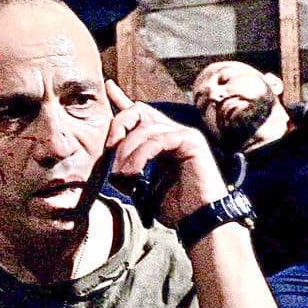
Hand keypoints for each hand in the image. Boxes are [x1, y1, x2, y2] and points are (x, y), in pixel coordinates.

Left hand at [104, 80, 228, 226]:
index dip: (122, 99)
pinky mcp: (191, 142)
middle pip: (139, 111)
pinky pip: (158, 140)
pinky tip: (133, 170)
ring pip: (145, 128)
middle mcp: (174, 132)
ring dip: (127, 150)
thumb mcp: (143, 186)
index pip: (140, 114)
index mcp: (162, 141)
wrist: (199, 220)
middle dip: (119, 126)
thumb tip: (107, 166)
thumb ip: (129, 170)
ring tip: (119, 172)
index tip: (108, 86)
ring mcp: (184, 135)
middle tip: (108, 150)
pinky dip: (141, 155)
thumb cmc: (175, 208)